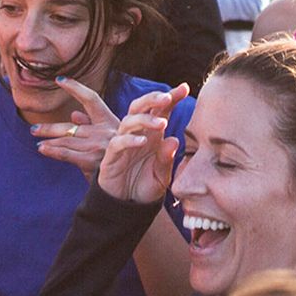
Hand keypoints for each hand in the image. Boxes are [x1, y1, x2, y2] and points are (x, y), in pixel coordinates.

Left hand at [32, 77, 122, 176]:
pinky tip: (42, 149)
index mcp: (109, 122)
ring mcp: (97, 146)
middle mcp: (102, 131)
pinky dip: (53, 151)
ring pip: (66, 139)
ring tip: (36, 138)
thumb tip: (74, 114)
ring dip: (48, 139)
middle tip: (34, 128)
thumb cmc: (123, 155)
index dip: (75, 88)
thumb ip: (92, 124)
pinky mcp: (91, 161)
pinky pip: (66, 154)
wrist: (132, 178)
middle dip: (50, 127)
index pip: (91, 99)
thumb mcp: (113, 135)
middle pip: (71, 126)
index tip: (59, 79)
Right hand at [89, 82, 188, 203]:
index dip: (172, 97)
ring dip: (145, 119)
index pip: (161, 110)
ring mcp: (122, 143)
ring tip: (161, 124)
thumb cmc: (146, 187)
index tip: (185, 87)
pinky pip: (118, 143)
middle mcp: (137, 134)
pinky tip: (143, 141)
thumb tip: (174, 140)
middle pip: (140, 107)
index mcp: (152, 134)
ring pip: (129, 121)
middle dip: (153, 99)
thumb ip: (167, 159)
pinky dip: (129, 139)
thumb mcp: (162, 175)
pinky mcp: (111, 157)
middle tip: (167, 97)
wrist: (127, 207)